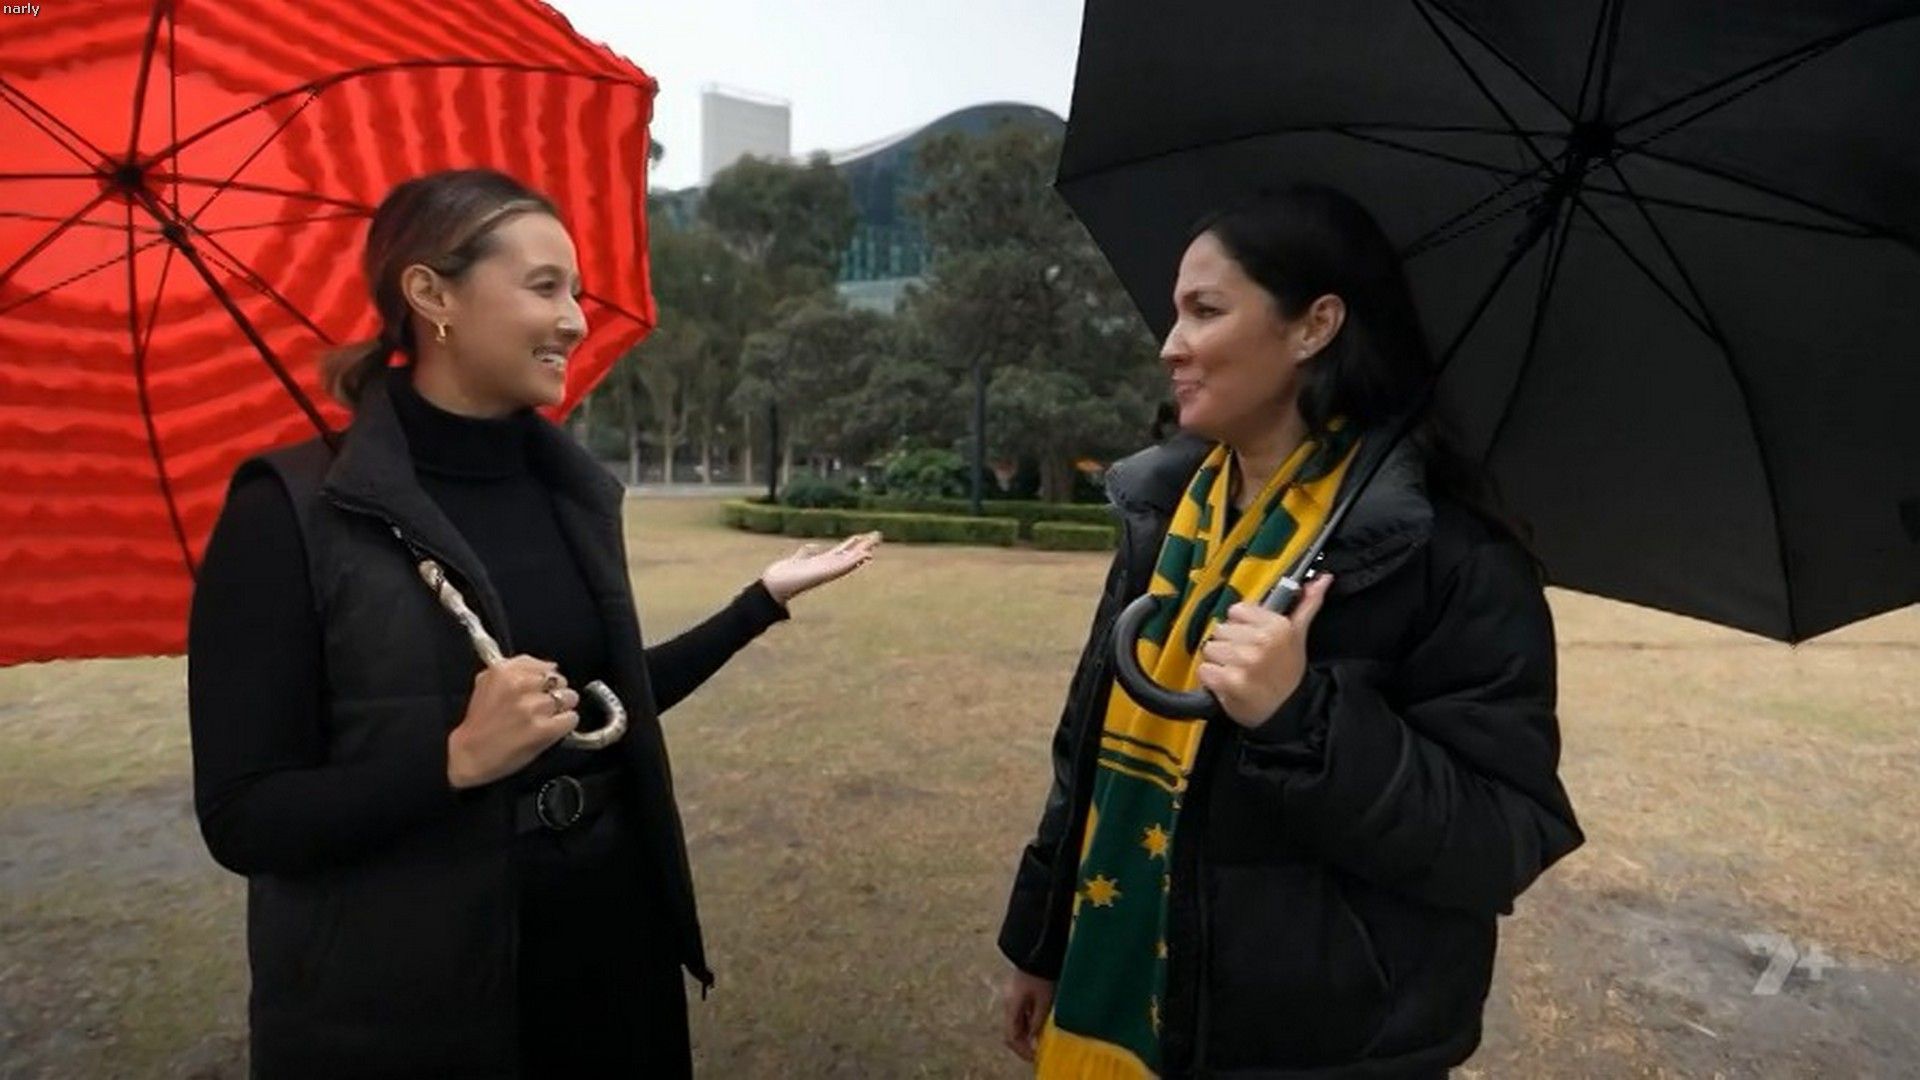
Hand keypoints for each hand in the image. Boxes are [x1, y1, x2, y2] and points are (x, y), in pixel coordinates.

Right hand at [446, 655, 578, 788]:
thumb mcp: (487, 682)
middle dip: (554, 694)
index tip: (538, 691)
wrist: (468, 755)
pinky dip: (565, 725)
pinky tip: (550, 730)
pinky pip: (571, 718)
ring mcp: (532, 708)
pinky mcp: (543, 729)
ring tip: (544, 719)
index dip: (545, 681)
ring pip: (570, 698)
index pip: (546, 666)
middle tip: (540, 708)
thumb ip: (519, 667)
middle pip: (560, 681)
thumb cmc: (479, 723)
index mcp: (505, 671)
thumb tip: (550, 665)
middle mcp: (520, 686)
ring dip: (561, 710)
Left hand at [759, 531, 881, 605]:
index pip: (841, 552)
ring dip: (862, 551)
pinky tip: (864, 555)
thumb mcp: (797, 559)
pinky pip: (844, 567)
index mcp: (821, 563)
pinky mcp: (825, 575)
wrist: (775, 586)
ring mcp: (827, 572)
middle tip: (878, 535)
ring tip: (875, 541)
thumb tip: (810, 546)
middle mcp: (827, 567)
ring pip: (849, 559)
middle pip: (849, 553)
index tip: (864, 538)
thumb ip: (804, 554)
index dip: (853, 545)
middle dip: (863, 545)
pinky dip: (854, 561)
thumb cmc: (784, 576)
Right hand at [1002, 968, 1055, 1061]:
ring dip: (1027, 1032)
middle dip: (1024, 1043)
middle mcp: (1008, 1003)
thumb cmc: (1041, 973)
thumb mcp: (1044, 1001)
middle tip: (1037, 1050)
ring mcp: (1011, 997)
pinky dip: (1028, 1021)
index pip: (1011, 1037)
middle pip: (1012, 1030)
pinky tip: (1039, 1022)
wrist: (1036, 951)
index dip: (1022, 1050)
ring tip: (1041, 1038)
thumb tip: (1034, 1039)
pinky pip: (1020, 1013)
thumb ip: (1038, 1021)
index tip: (1035, 1056)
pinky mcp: (1017, 992)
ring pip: (1016, 1022)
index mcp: (1011, 1006)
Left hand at [1195, 574, 1332, 727]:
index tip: (1251, 640)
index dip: (1240, 627)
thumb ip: (1307, 604)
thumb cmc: (1288, 674)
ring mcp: (1245, 662)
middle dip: (1229, 645)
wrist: (1286, 712)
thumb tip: (1323, 579)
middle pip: (1221, 630)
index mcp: (1276, 626)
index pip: (1236, 611)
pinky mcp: (1230, 681)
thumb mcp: (1299, 636)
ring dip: (1219, 662)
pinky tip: (1229, 684)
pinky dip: (1212, 679)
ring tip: (1238, 672)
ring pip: (1210, 649)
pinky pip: (1205, 670)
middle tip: (1246, 660)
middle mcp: (1261, 641)